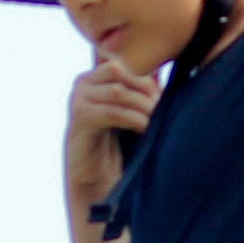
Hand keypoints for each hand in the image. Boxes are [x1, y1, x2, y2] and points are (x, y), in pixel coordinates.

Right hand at [63, 48, 162, 206]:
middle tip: (160, 109)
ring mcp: (78, 100)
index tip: (163, 98)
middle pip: (119, 71)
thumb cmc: (121, 144)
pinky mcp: (79, 120)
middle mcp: (84, 84)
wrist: (99, 179)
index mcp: (96, 77)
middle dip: (144, 89)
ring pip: (117, 91)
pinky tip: (145, 129)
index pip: (124, 62)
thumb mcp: (135, 111)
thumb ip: (145, 91)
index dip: (146, 78)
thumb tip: (166, 71)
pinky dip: (133, 119)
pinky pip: (111, 112)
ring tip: (155, 121)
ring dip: (142, 106)